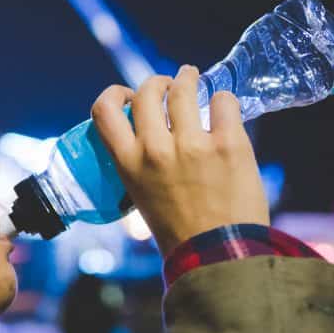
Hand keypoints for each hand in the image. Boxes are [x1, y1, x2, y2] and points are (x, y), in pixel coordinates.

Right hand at [90, 65, 269, 255]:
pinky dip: (223, 100)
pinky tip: (223, 106)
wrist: (218, 255)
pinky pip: (224, 103)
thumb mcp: (141, 196)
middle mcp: (156, 149)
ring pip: (184, 89)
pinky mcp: (229, 145)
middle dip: (157, 82)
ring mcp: (193, 145)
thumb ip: (141, 164)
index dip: (114, 94)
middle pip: (147, 92)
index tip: (127, 94)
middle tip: (169, 84)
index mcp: (128, 164)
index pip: (104, 111)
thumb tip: (153, 136)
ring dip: (188, 77)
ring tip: (192, 77)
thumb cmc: (180, 232)